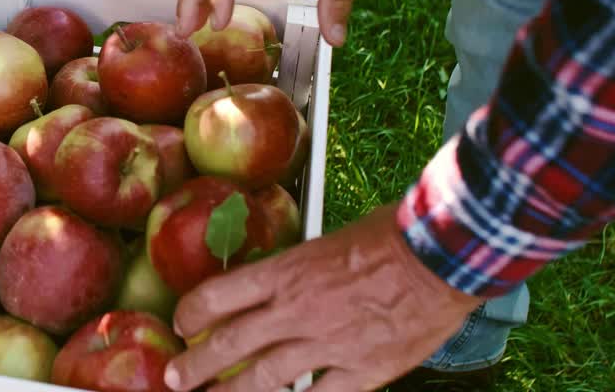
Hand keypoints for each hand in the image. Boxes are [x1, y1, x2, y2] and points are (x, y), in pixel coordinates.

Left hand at [163, 204, 481, 391]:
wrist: (440, 254)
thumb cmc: (388, 237)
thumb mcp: (326, 243)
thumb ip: (295, 271)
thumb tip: (271, 289)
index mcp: (287, 271)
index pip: (220, 296)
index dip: (192, 314)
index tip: (181, 326)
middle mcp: (298, 309)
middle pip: (231, 343)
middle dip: (196, 365)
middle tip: (175, 379)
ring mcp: (329, 343)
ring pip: (264, 378)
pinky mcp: (362, 370)